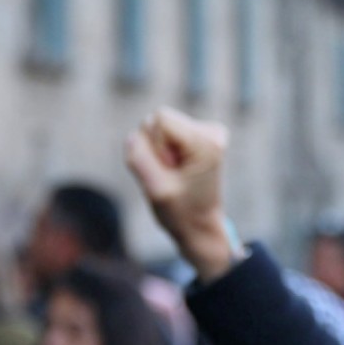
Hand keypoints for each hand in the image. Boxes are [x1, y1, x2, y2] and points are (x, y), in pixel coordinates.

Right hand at [125, 107, 241, 281]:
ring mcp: (207, 132)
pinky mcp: (199, 137)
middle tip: (170, 175)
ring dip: (158, 152)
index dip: (153, 144)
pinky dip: (163, 153)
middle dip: (155, 148)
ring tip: (173, 175)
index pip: (160, 118)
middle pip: (158, 120)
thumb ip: (139, 160)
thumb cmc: (181, 213)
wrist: (201, 226)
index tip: (167, 169)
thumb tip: (132, 136)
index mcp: (207, 142)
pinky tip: (176, 171)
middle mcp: (211, 132)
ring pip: (159, 127)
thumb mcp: (156, 191)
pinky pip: (164, 134)